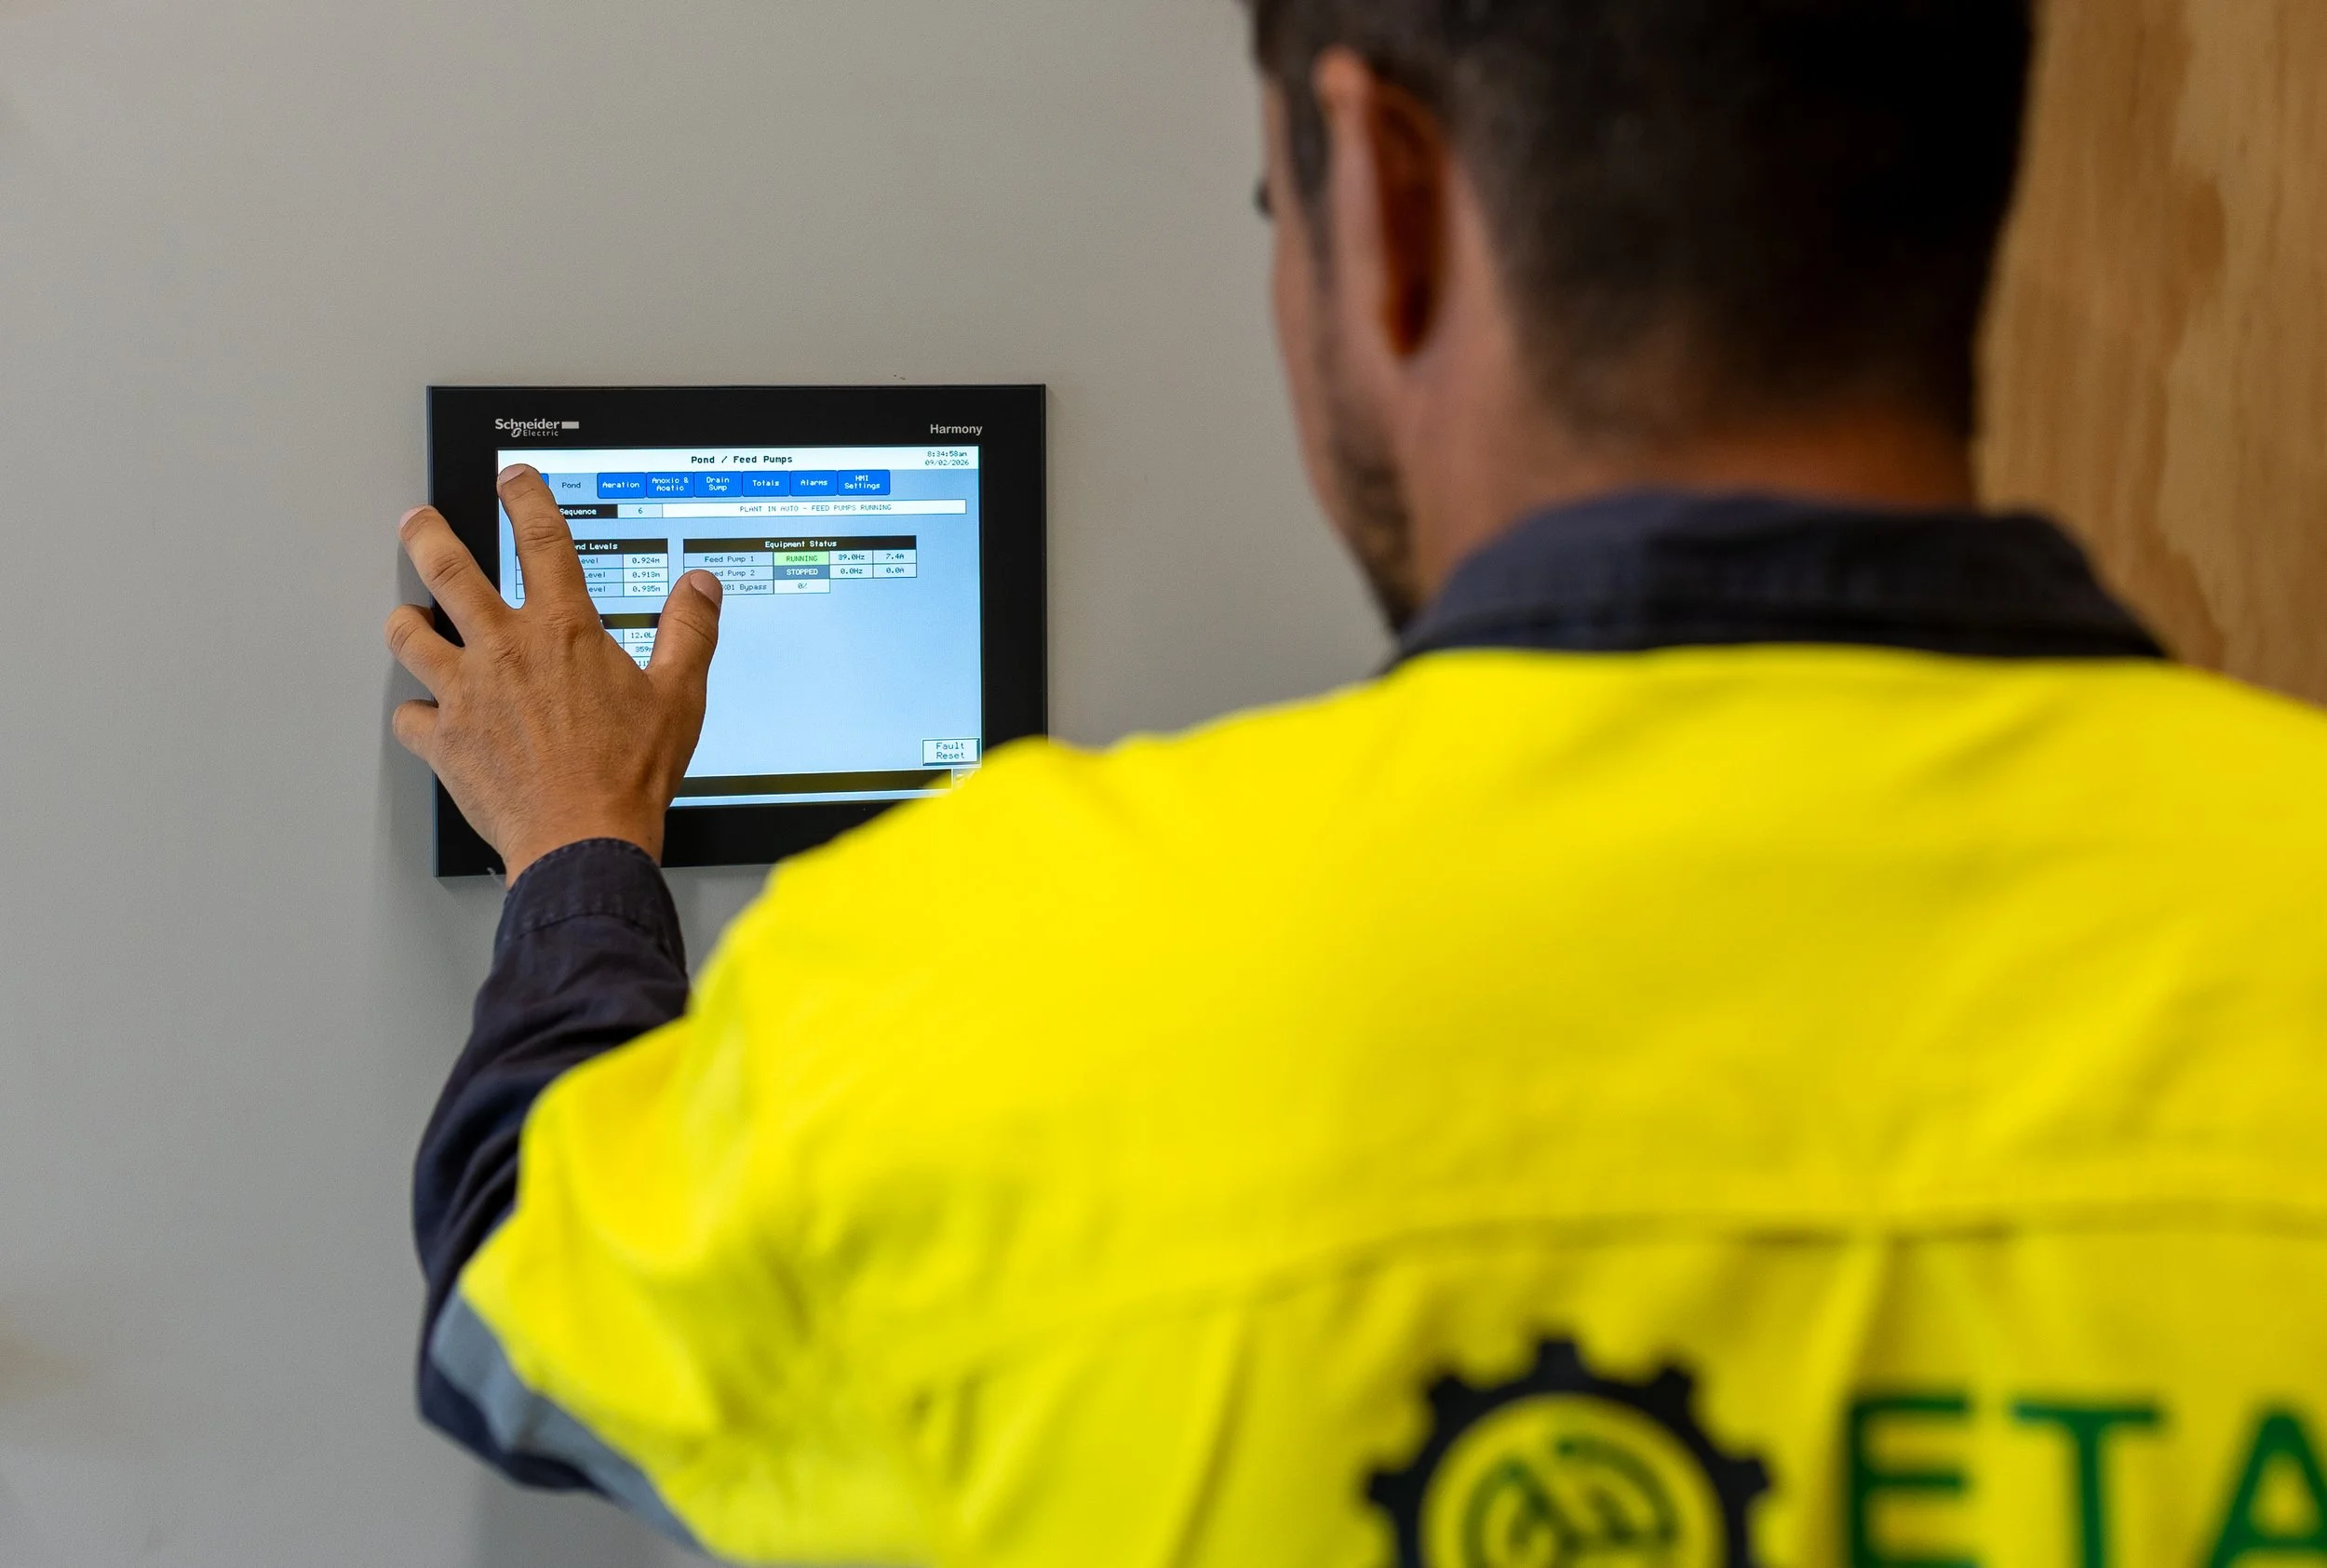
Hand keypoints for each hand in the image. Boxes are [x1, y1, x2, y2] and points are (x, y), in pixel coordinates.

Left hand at [387, 465, 724, 879]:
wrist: (584, 840)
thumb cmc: (628, 775)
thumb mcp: (679, 697)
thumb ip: (690, 632)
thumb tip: (700, 587)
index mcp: (563, 631)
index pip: (541, 540)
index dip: (525, 499)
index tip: (513, 480)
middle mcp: (506, 651)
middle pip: (447, 568)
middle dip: (426, 534)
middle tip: (417, 520)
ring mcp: (467, 694)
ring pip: (409, 635)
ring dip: (405, 620)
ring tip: (406, 614)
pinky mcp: (444, 742)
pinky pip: (410, 717)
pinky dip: (415, 714)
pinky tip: (423, 715)